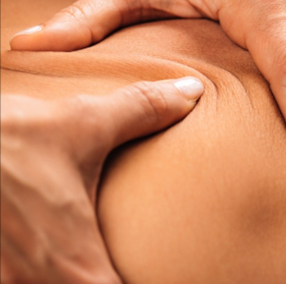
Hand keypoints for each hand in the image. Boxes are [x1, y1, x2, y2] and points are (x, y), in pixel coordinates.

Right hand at [0, 77, 203, 283]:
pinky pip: (21, 277)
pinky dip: (39, 269)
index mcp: (74, 264)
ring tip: (82, 255)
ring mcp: (4, 278)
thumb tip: (193, 93)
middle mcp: (33, 283)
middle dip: (109, 275)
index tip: (153, 271)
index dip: (144, 283)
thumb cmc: (13, 136)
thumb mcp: (84, 123)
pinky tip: (43, 249)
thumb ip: (145, 112)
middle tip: (120, 260)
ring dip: (64, 273)